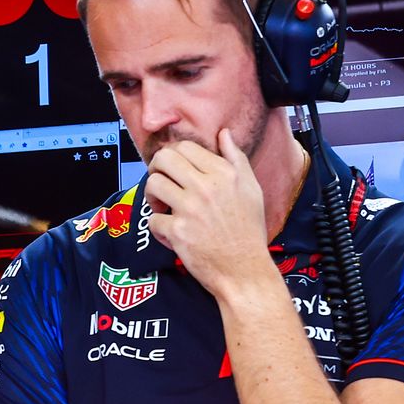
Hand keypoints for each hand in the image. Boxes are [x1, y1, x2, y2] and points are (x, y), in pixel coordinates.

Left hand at [145, 132, 274, 297]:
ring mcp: (190, 210)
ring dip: (152, 196)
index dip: (174, 156)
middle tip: (161, 182)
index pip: (185, 147)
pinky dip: (157, 228)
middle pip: (164, 159)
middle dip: (156, 168)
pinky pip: (153, 220)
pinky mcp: (178, 233)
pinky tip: (170, 233)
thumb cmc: (248, 231)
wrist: (245, 270)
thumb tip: (224, 134)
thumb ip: (236, 158)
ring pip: (153, 185)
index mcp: (224, 173)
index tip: (174, 169)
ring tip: (162, 206)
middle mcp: (206, 187)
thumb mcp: (251, 188)